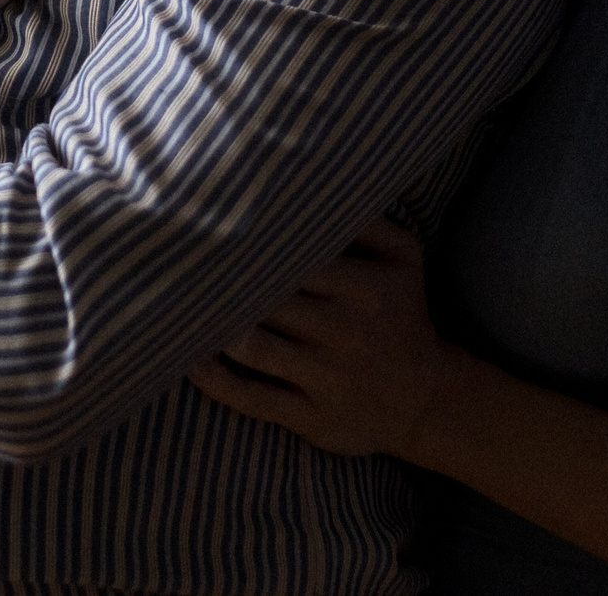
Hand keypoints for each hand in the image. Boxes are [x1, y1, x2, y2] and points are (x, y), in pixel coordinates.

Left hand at [186, 219, 458, 460]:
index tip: (215, 230)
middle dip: (226, 282)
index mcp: (367, 287)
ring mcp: (327, 379)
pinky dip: (212, 378)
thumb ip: (366, 221)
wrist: (426, 400)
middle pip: (268, 299)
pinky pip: (249, 397)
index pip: (296, 257)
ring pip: (252, 346)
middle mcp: (346, 332)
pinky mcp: (311, 418)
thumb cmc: (401, 315)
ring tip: (184, 304)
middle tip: (182, 262)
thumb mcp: (402, 260)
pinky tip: (188, 357)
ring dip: (214, 326)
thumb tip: (311, 189)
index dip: (253, 245)